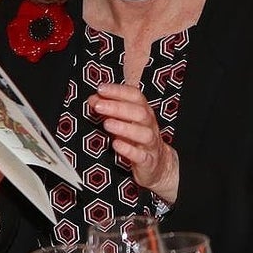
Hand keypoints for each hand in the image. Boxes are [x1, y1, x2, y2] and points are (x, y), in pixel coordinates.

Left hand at [89, 83, 178, 201]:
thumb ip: (109, 110)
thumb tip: (93, 98)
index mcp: (144, 112)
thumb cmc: (137, 139)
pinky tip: (116, 144)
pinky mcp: (148, 161)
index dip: (119, 91)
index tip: (101, 88)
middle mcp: (149, 126)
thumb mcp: (124, 122)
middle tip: (99, 105)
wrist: (158, 164)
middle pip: (139, 112)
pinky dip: (128, 150)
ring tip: (107, 124)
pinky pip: (141, 156)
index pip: (135, 96)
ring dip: (124, 127)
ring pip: (143, 133)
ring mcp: (150, 144)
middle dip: (118, 107)